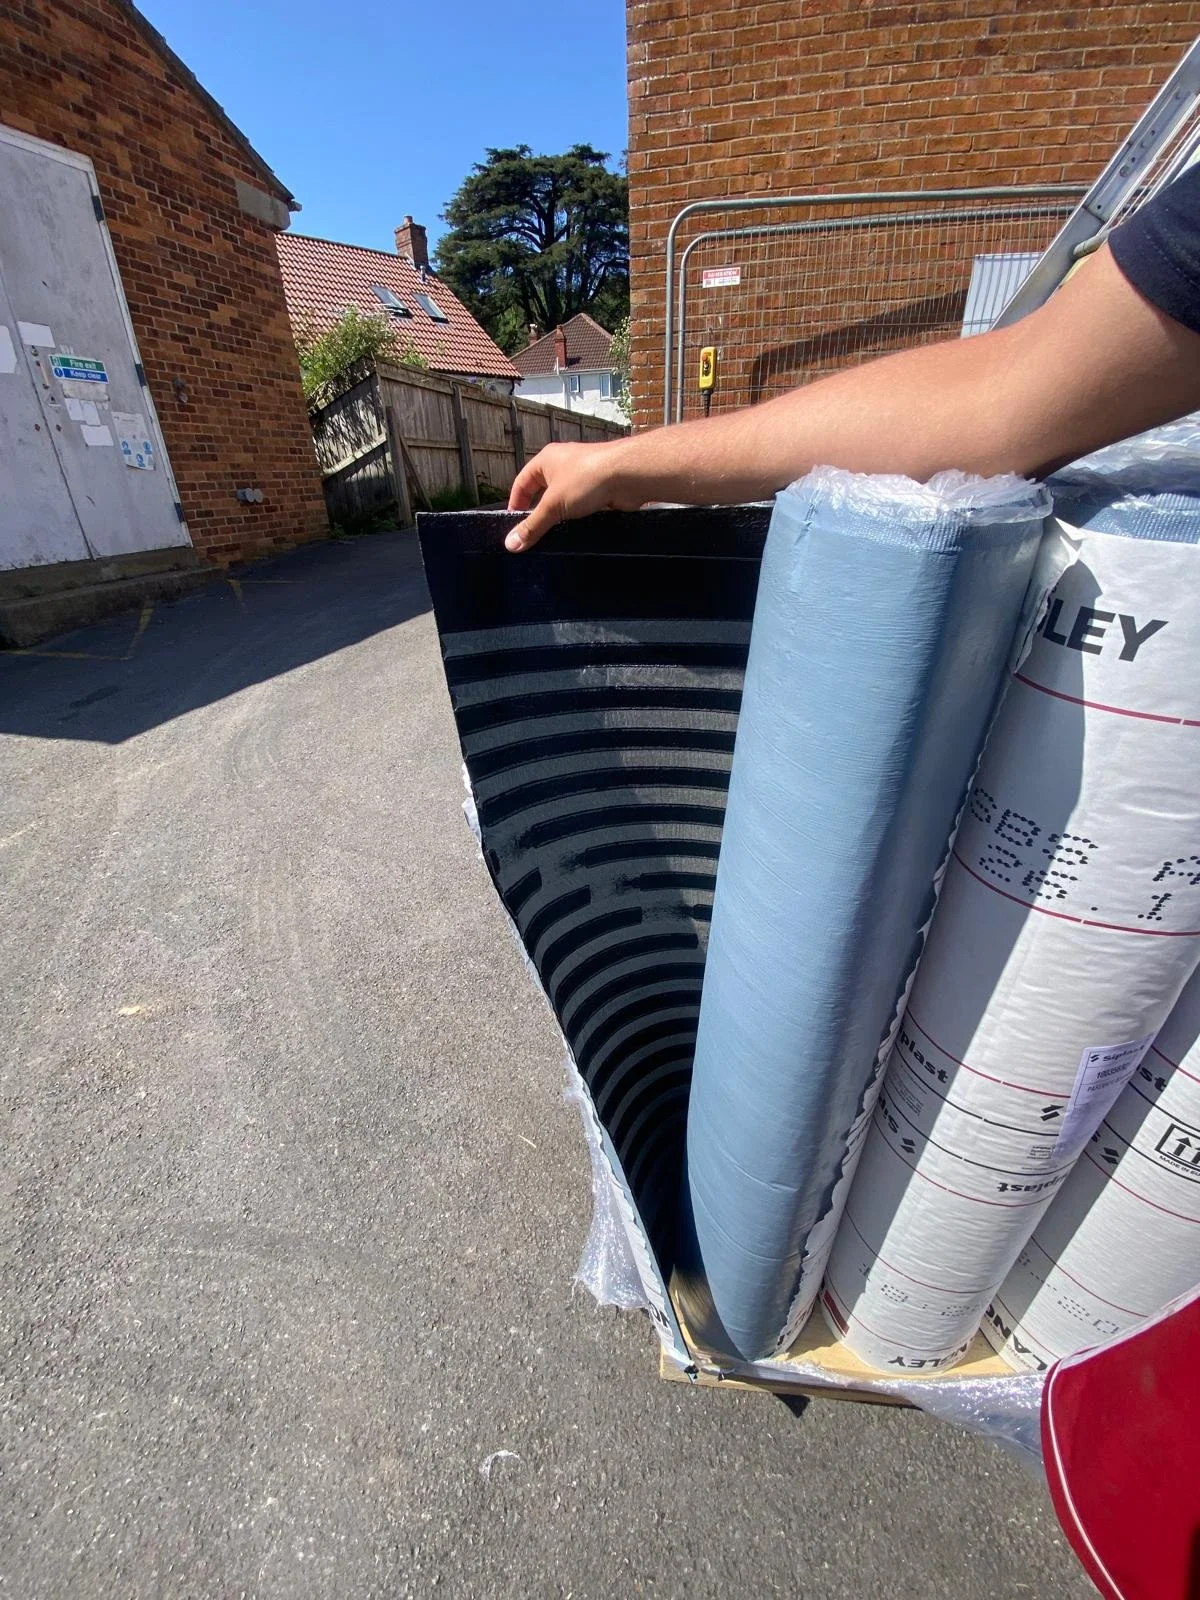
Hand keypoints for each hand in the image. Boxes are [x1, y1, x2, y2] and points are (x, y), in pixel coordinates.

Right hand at [504, 441, 640, 551]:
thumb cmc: (586, 479)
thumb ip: (533, 525)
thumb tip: (511, 544)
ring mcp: (583, 475)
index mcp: (546, 460)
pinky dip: (576, 517)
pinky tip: (575, 532)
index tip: (513, 525)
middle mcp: (563, 464)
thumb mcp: (553, 505)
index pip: (522, 482)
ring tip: (553, 536)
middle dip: (538, 512)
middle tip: (533, 534)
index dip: (515, 503)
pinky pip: (581, 504)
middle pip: (543, 491)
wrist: (628, 474)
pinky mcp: (599, 487)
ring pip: (564, 499)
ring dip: (559, 516)